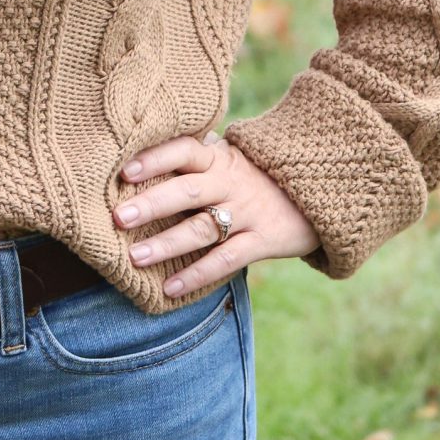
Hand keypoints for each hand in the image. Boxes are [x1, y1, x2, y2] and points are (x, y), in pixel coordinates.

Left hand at [112, 131, 318, 296]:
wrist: (320, 191)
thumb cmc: (257, 175)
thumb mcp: (230, 157)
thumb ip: (195, 158)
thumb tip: (138, 158)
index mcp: (218, 158)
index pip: (184, 151)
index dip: (155, 159)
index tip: (124, 171)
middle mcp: (230, 183)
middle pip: (187, 191)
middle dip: (151, 204)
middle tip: (119, 217)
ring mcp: (247, 212)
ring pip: (203, 228)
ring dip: (167, 243)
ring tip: (135, 257)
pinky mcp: (264, 240)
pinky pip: (227, 259)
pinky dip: (198, 274)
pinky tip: (170, 288)